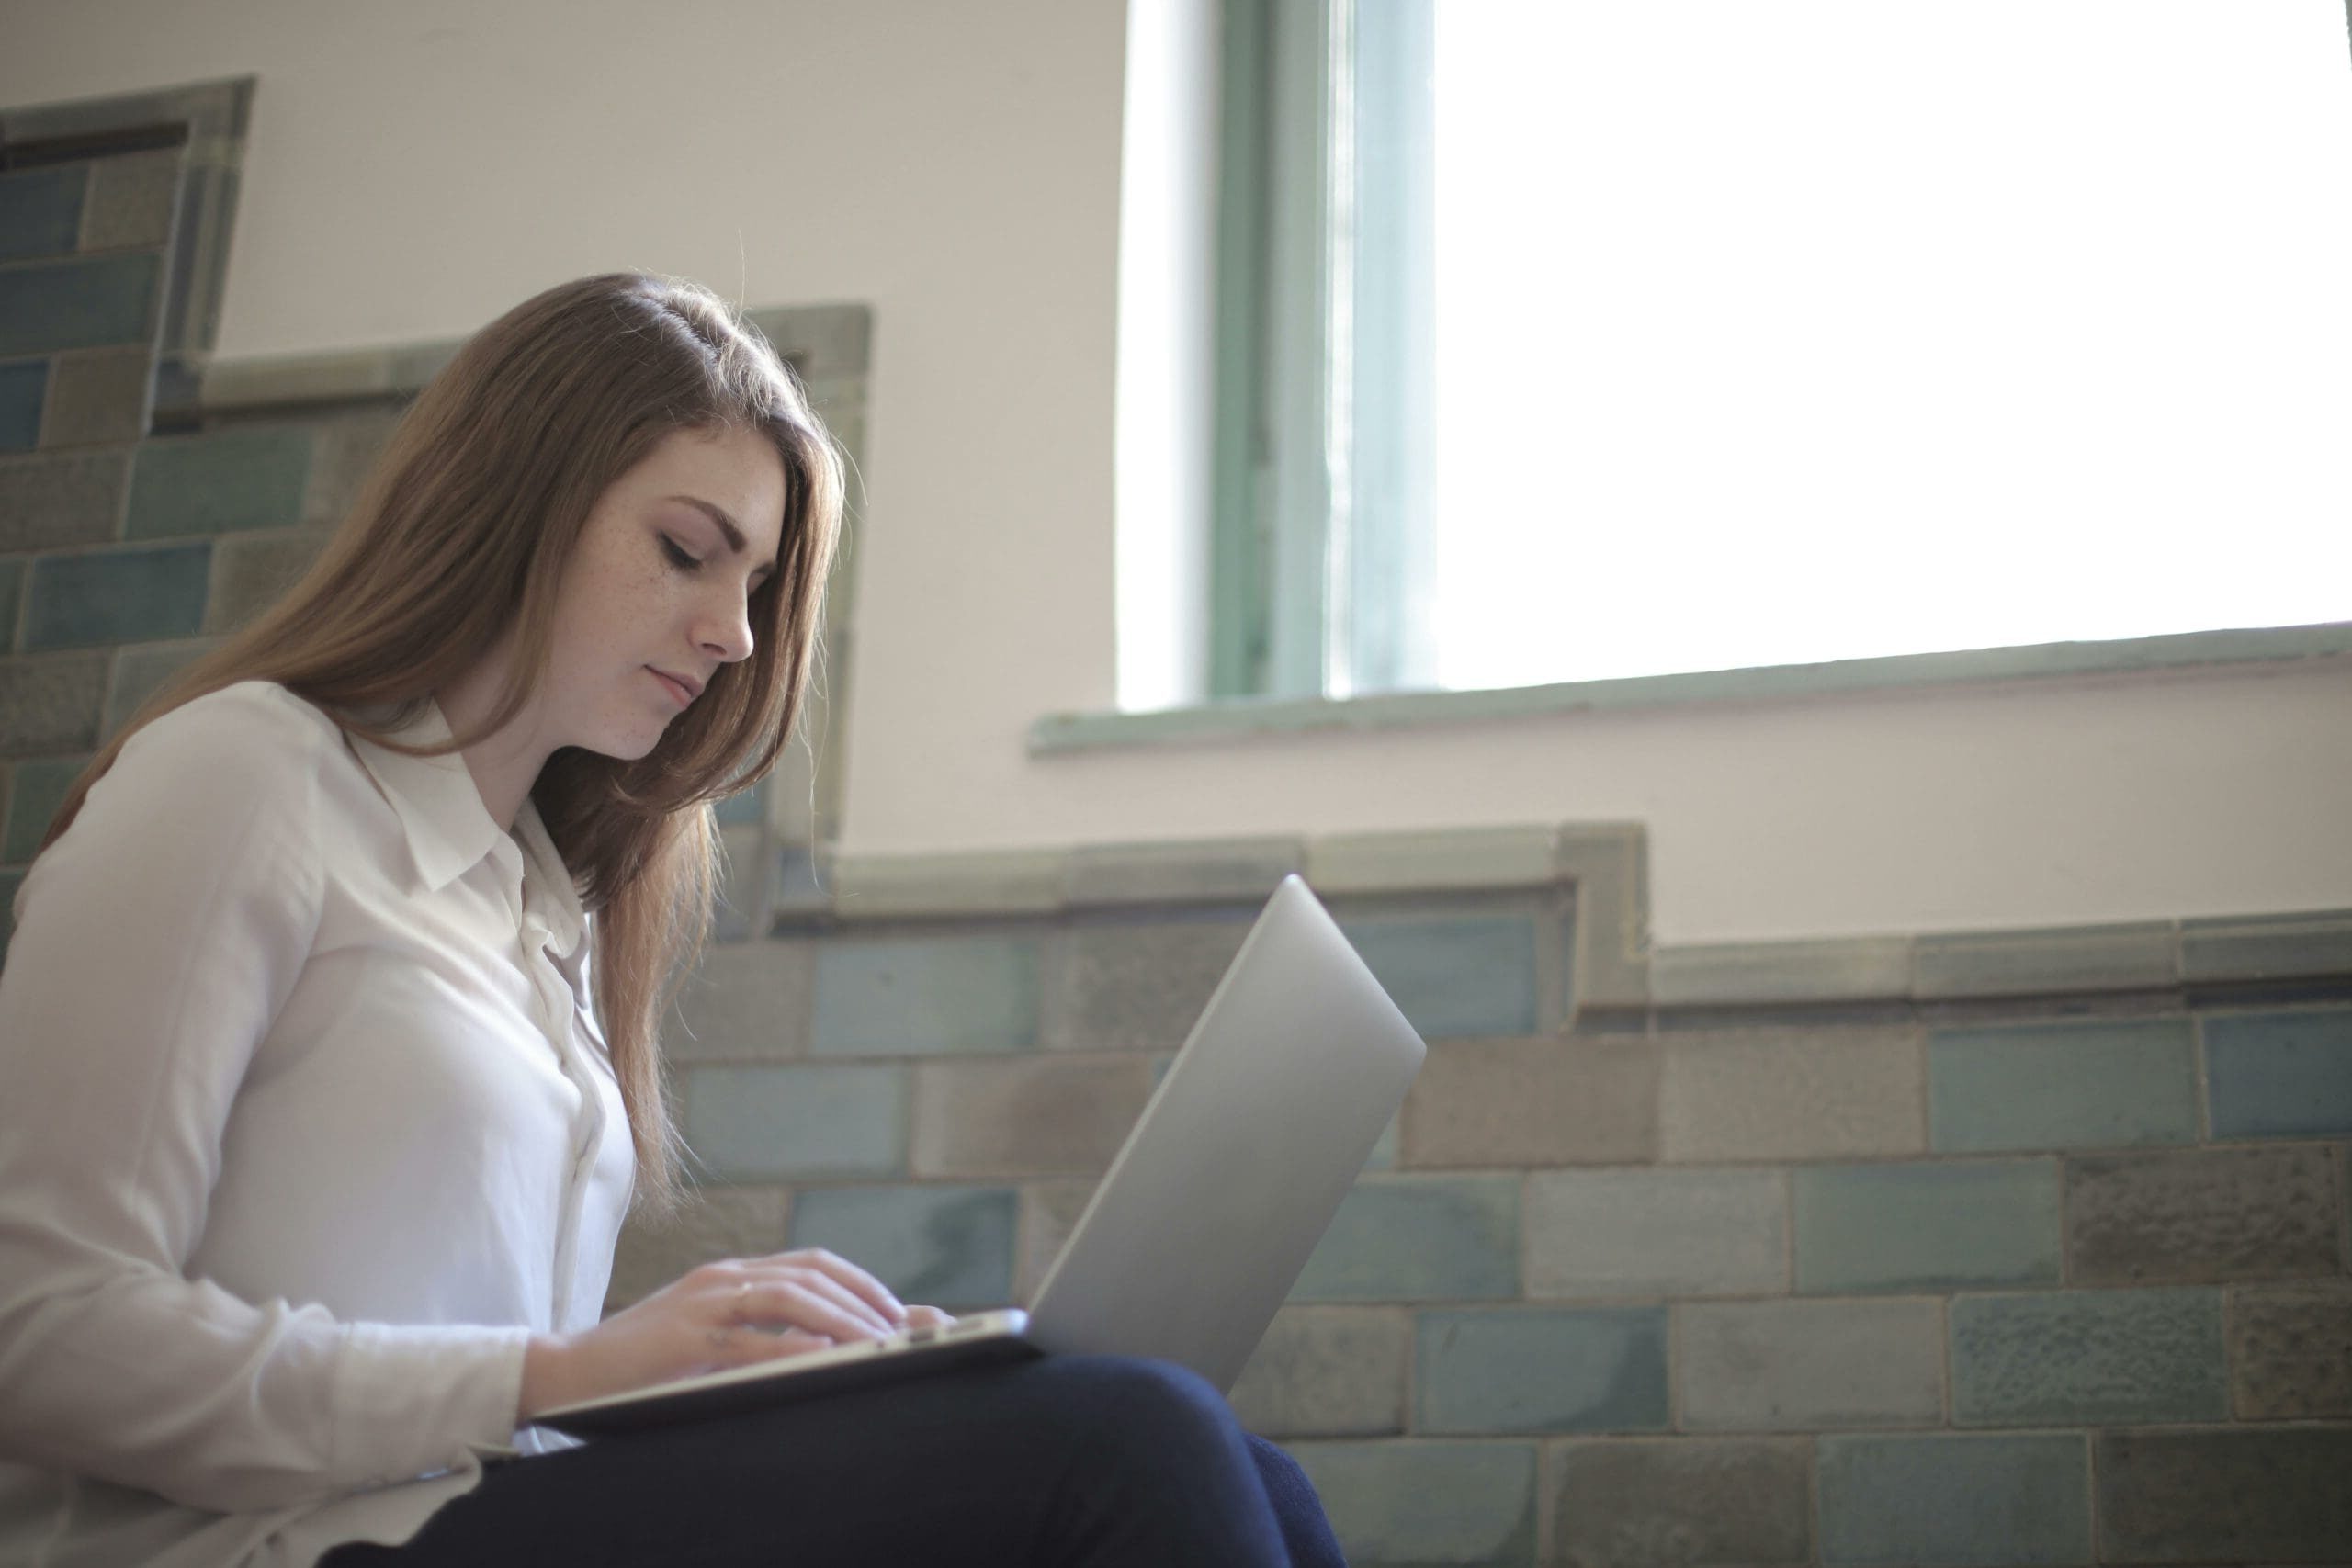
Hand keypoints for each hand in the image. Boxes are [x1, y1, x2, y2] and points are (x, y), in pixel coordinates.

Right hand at [520, 1250, 931, 1420]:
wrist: (570, 1368)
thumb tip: (819, 1348)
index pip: (811, 1264)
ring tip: (874, 1342)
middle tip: (899, 1329)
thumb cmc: (645, 1362)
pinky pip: (751, 1339)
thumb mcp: (710, 1337)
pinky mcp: (686, 1337)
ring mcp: (704, 1303)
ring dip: (840, 1319)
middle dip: (863, 1300)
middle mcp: (723, 1278)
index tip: (893, 1311)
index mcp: (731, 1274)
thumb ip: (757, 1334)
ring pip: (790, 1297)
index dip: (858, 1283)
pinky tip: (823, 1357)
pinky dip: (793, 1347)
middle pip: (811, 1275)